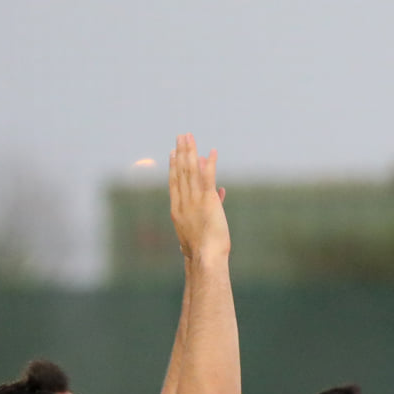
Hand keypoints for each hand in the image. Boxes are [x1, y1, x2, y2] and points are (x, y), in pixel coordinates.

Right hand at [168, 133, 229, 262]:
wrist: (204, 257)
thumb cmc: (203, 250)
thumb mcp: (201, 227)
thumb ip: (211, 206)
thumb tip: (220, 193)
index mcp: (177, 210)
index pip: (174, 183)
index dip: (173, 166)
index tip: (173, 152)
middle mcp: (182, 202)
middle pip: (180, 172)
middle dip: (181, 152)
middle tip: (181, 136)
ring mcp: (193, 200)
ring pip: (190, 171)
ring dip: (190, 152)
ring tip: (189, 136)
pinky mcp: (207, 201)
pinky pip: (208, 178)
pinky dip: (210, 164)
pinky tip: (212, 152)